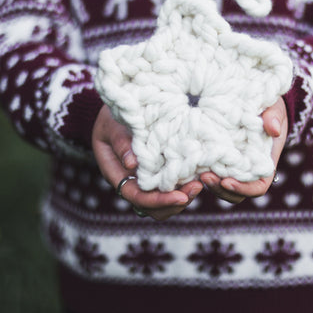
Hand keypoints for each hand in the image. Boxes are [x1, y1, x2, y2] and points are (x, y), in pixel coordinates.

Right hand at [92, 105, 202, 219]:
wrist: (120, 105)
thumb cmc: (112, 115)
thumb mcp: (112, 125)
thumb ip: (120, 143)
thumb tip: (132, 165)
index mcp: (116, 174)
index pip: (137, 196)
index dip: (158, 200)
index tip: (180, 196)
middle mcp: (130, 180)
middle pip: (152, 206)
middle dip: (174, 202)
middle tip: (197, 188)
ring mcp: (144, 177)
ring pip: (162, 200)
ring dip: (182, 196)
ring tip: (200, 183)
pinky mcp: (157, 168)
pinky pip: (170, 184)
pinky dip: (183, 183)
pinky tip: (198, 173)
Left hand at [200, 97, 287, 203]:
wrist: (259, 102)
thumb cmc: (270, 107)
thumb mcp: (275, 109)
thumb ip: (274, 118)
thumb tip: (273, 129)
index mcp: (264, 163)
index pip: (258, 187)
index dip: (243, 188)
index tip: (227, 181)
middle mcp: (249, 169)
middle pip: (236, 192)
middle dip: (220, 189)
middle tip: (204, 177)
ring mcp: (234, 165)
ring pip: (222, 186)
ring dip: (211, 184)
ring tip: (197, 173)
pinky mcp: (220, 157)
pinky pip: (212, 171)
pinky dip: (203, 172)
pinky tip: (192, 163)